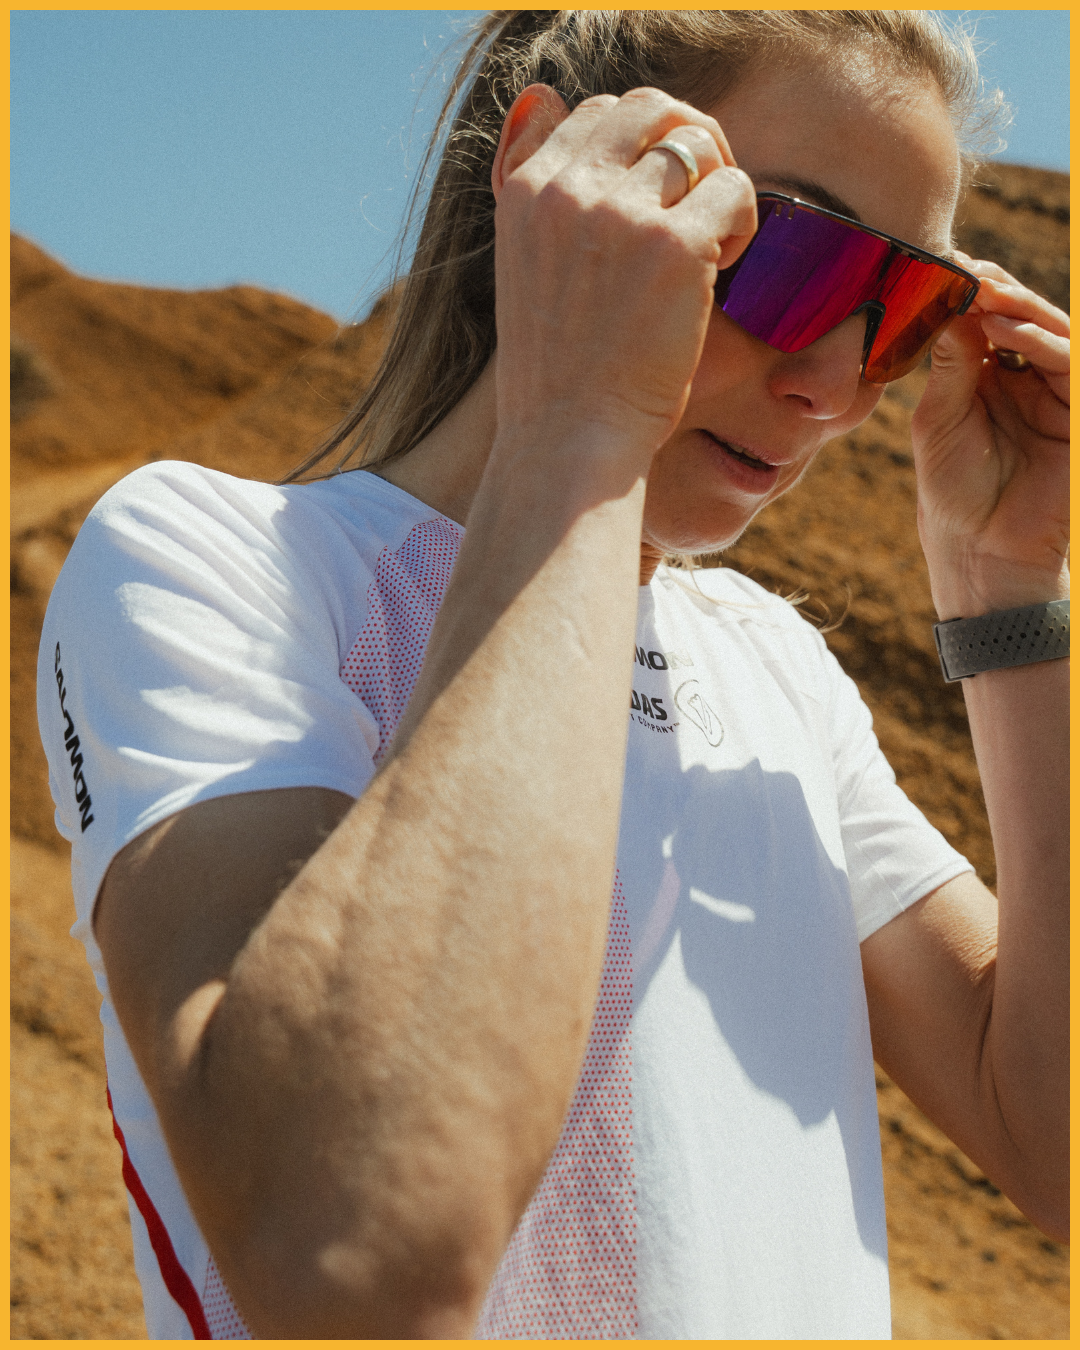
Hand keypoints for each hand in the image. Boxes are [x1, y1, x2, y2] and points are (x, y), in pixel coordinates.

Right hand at [490, 85, 757, 469]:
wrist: (567, 441)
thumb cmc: (556, 372)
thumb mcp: (521, 265)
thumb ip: (530, 184)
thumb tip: (540, 94)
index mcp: (526, 192)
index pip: (596, 112)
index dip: (640, 145)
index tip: (655, 198)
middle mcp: (568, 189)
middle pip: (652, 108)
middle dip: (690, 142)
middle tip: (704, 202)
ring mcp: (621, 214)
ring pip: (698, 141)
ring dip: (719, 182)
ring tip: (715, 243)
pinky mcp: (674, 246)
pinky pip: (735, 187)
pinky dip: (744, 221)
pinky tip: (726, 267)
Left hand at [910, 256, 1068, 617]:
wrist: (982, 551)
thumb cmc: (951, 492)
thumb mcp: (938, 422)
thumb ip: (951, 366)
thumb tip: (956, 306)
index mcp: (985, 380)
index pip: (986, 323)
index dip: (972, 296)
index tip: (948, 270)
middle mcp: (1023, 380)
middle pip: (1022, 319)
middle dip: (999, 293)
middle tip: (972, 272)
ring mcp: (1054, 395)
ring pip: (1051, 334)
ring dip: (1021, 310)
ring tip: (988, 296)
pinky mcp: (1077, 414)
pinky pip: (1069, 367)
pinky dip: (1044, 344)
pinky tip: (1012, 332)